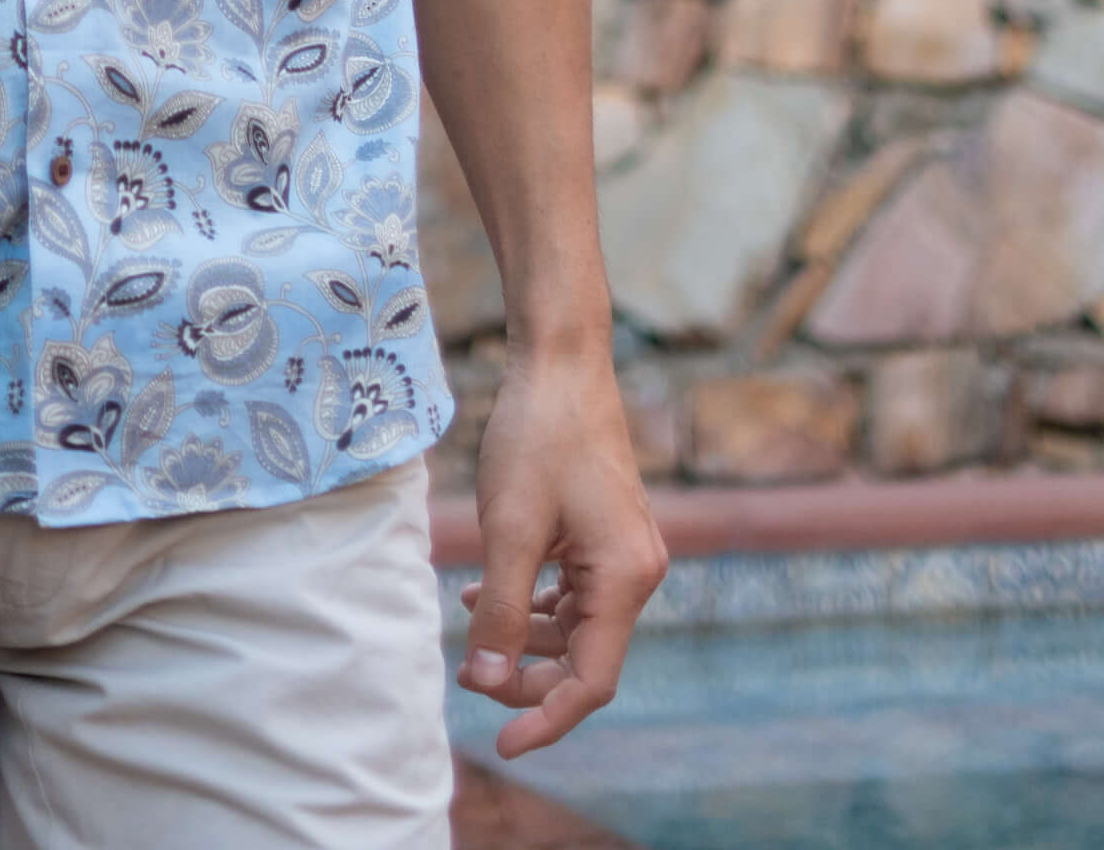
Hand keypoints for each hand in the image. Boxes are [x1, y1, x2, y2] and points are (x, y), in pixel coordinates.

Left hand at [456, 343, 666, 759]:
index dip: (546, 717)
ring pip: (573, 626)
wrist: (560, 359)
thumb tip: (488, 684)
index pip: (592, 680)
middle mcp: (636, 570)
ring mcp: (623, 551)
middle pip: (583, 657)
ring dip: (521, 637)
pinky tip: (483, 594)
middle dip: (525, 674)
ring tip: (467, 625)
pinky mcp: (604, 533)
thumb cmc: (538, 436)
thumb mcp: (509, 530)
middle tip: (467, 672)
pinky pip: (570, 592)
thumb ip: (502, 614)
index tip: (501, 744)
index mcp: (626, 577)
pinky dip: (530, 602)